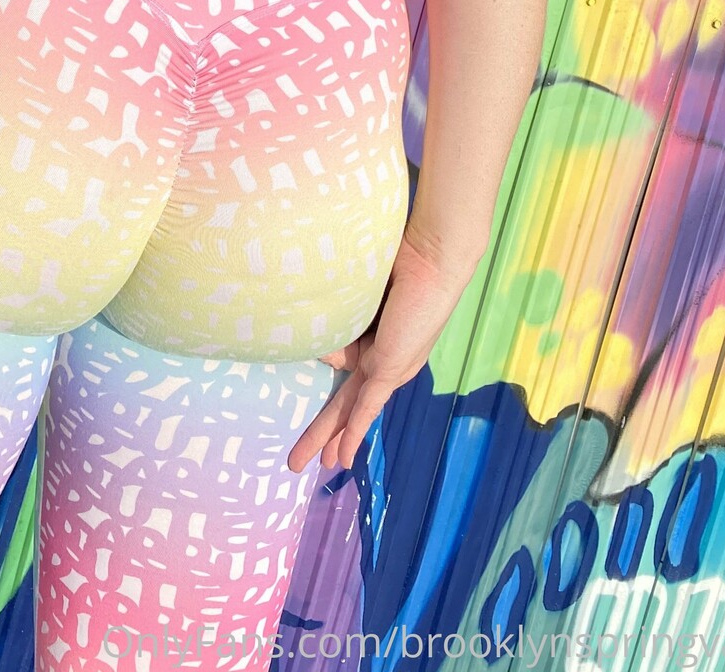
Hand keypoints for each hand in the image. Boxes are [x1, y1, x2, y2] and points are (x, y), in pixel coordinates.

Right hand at [287, 224, 476, 475]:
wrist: (430, 259)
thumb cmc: (394, 266)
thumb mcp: (356, 300)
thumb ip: (337, 324)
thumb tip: (328, 357)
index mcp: (375, 345)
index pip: (336, 366)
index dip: (324, 365)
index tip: (317, 368)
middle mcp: (380, 361)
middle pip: (342, 406)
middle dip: (319, 434)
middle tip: (294, 462)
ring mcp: (387, 368)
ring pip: (348, 409)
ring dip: (326, 437)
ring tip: (304, 465)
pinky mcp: (392, 370)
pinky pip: (366, 406)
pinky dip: (354, 432)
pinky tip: (341, 459)